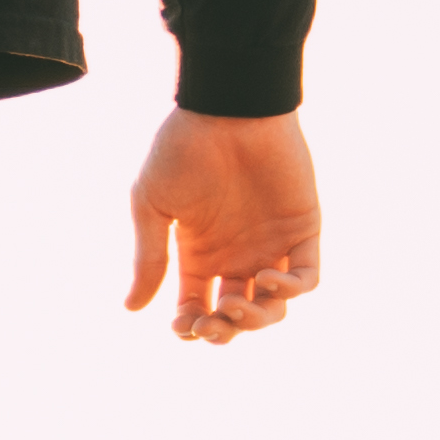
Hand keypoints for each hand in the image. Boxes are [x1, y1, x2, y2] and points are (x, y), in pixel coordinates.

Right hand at [127, 110, 320, 344]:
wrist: (227, 109)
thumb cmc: (182, 150)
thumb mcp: (152, 206)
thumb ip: (149, 258)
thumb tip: (132, 308)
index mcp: (198, 252)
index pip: (196, 305)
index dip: (191, 326)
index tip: (183, 324)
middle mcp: (235, 254)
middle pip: (235, 315)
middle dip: (224, 330)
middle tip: (213, 321)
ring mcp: (271, 244)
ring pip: (273, 306)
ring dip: (257, 319)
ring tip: (238, 305)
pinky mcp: (303, 229)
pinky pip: (308, 277)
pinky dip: (292, 290)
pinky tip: (268, 279)